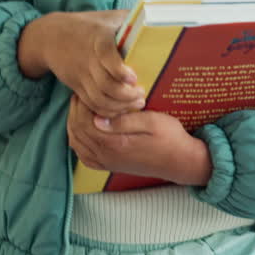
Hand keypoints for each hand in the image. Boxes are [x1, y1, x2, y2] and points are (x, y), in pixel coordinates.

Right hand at [19, 11, 144, 117]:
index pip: (106, 54)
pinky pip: (91, 104)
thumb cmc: (89, 25)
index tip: (133, 77)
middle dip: (126, 95)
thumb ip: (130, 18)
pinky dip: (107, 111)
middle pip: (105, 84)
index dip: (119, 69)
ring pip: (99, 99)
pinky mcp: (76, 86)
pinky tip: (122, 108)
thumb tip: (157, 19)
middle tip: (142, 94)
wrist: (51, 37)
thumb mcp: (108, 17)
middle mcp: (87, 58)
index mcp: (98, 36)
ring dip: (119, 106)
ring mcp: (81, 74)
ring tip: (137, 103)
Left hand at [67, 95, 211, 185]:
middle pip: (77, 131)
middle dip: (75, 110)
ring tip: (81, 106)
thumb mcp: (152, 121)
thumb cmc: (170, 137)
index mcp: (115, 143)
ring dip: (74, 123)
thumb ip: (124, 120)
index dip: (81, 103)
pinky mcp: (109, 166)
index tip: (88, 88)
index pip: (85, 121)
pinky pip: (84, 156)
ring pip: (77, 143)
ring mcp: (107, 163)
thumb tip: (97, 117)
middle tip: (81, 93)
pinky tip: (82, 129)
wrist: (180, 162)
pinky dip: (77, 141)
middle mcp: (107, 156)